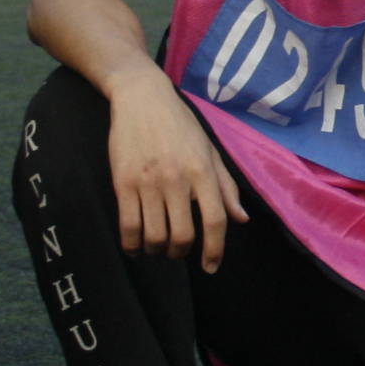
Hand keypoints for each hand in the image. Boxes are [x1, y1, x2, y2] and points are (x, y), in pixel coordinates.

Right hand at [105, 66, 246, 269]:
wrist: (142, 98)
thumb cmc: (181, 125)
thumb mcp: (209, 151)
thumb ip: (226, 187)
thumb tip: (241, 219)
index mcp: (203, 172)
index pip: (215, 221)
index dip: (214, 250)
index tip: (210, 267)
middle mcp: (178, 179)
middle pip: (183, 236)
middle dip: (180, 253)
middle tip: (177, 251)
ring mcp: (149, 182)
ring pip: (154, 236)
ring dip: (157, 251)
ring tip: (157, 247)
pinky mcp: (123, 182)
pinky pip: (128, 226)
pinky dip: (132, 244)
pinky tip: (135, 247)